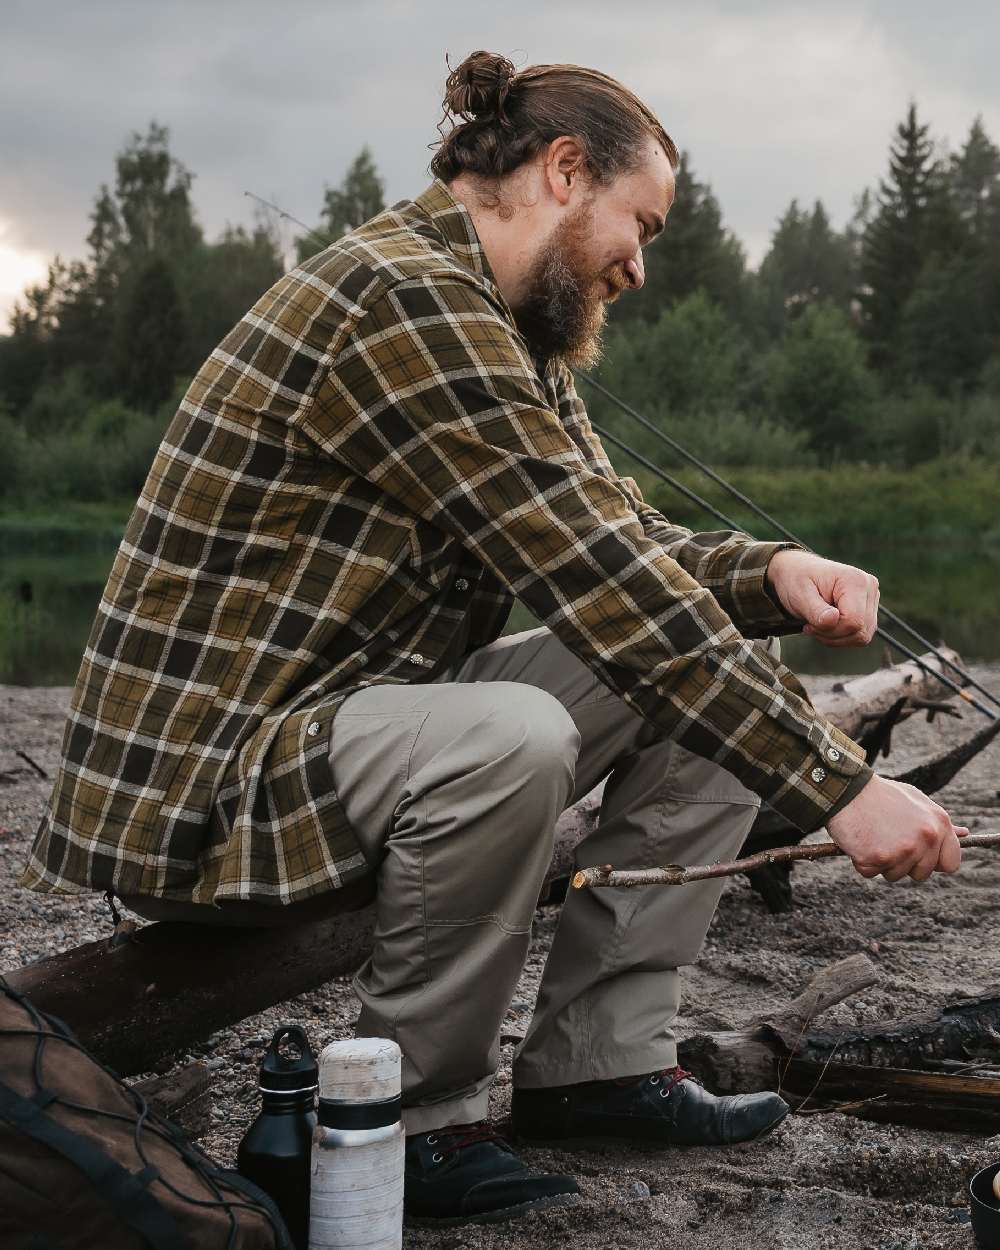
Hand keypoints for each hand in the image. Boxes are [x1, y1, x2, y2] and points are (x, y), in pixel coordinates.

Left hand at [767, 550, 879, 647]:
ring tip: (818, 625)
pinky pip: (861, 634)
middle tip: (811, 626)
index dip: (830, 630)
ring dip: (836, 638)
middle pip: (859, 631)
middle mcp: (869, 586)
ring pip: (862, 635)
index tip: (809, 625)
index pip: (853, 621)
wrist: (797, 571)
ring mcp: (872, 597)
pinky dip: (842, 636)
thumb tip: (833, 619)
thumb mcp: (799, 595)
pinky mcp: (869, 608)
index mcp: (854, 580)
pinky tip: (827, 625)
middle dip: (832, 635)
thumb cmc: (797, 581)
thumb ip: (816, 610)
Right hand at [826, 774, 967, 882]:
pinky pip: (870, 873)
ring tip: (873, 837)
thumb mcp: (916, 801)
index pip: (950, 863)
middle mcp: (926, 838)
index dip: (933, 862)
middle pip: (921, 874)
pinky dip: (861, 861)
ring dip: (882, 863)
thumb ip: (939, 822)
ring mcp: (903, 850)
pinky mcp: (878, 858)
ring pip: (895, 876)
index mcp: (939, 824)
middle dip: (904, 863)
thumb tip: (964, 834)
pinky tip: (860, 840)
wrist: (847, 789)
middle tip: (887, 840)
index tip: (918, 855)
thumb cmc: (882, 795)